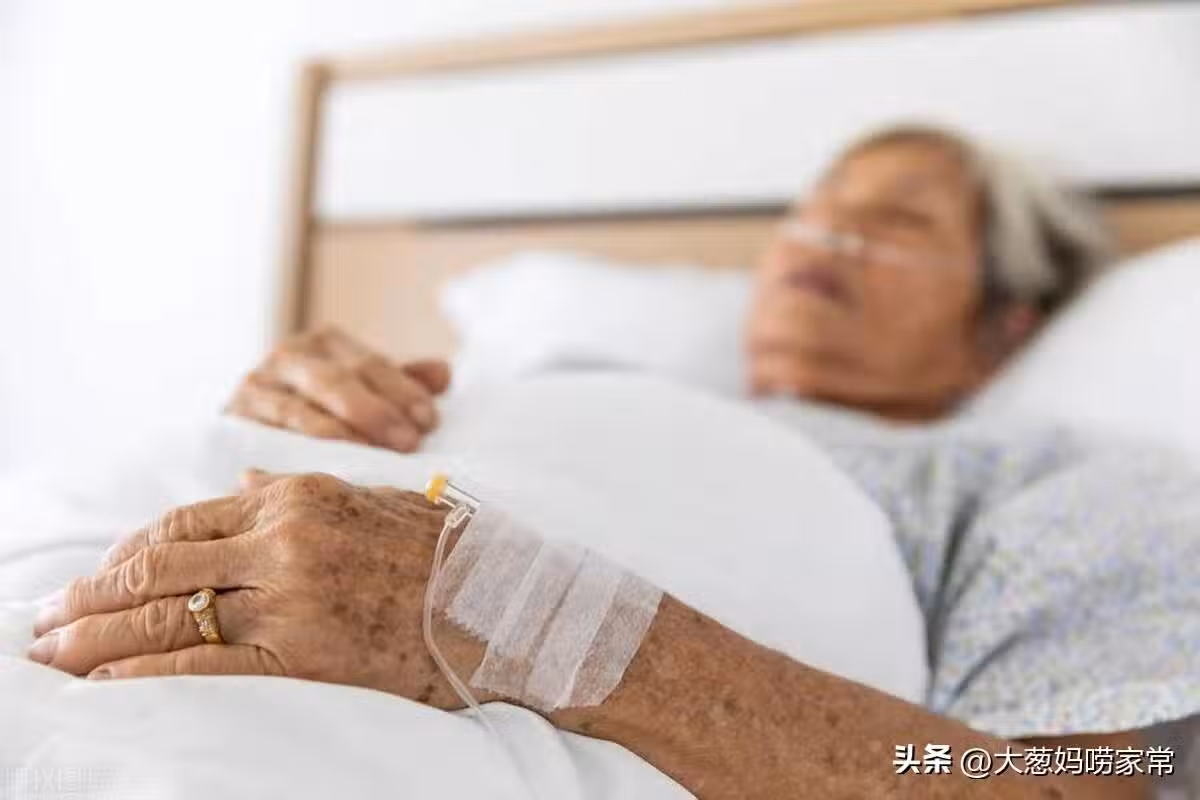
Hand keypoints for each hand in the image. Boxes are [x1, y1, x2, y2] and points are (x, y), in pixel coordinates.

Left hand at [29, 473, 478, 706]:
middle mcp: (284, 539)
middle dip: (91, 593)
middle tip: (45, 618)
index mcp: (298, 495)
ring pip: (169, 612)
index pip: (186, 518)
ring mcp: (291, 596)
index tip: (99, 573)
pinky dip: (146, 675)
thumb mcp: (367, 500)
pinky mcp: (302, 653)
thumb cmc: (437, 551)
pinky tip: (107, 684)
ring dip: (98, 635)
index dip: (131, 549)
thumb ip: (298, 490)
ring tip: (52, 652)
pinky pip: (205, 664)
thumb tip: (243, 480)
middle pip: (160, 563)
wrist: (496, 604)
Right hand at [227, 327, 450, 452]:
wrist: (249, 443)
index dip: (404, 391)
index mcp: (327, 344)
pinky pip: (266, 439)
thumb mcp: (367, 397)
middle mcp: (289, 356)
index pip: (372, 364)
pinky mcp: (232, 421)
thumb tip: (444, 372)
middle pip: (337, 381)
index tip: (428, 421)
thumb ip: (402, 384)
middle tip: (407, 443)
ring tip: (371, 459)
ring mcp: (256, 387)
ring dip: (338, 436)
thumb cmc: (322, 418)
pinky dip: (295, 456)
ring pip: (300, 410)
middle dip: (375, 412)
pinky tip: (320, 474)